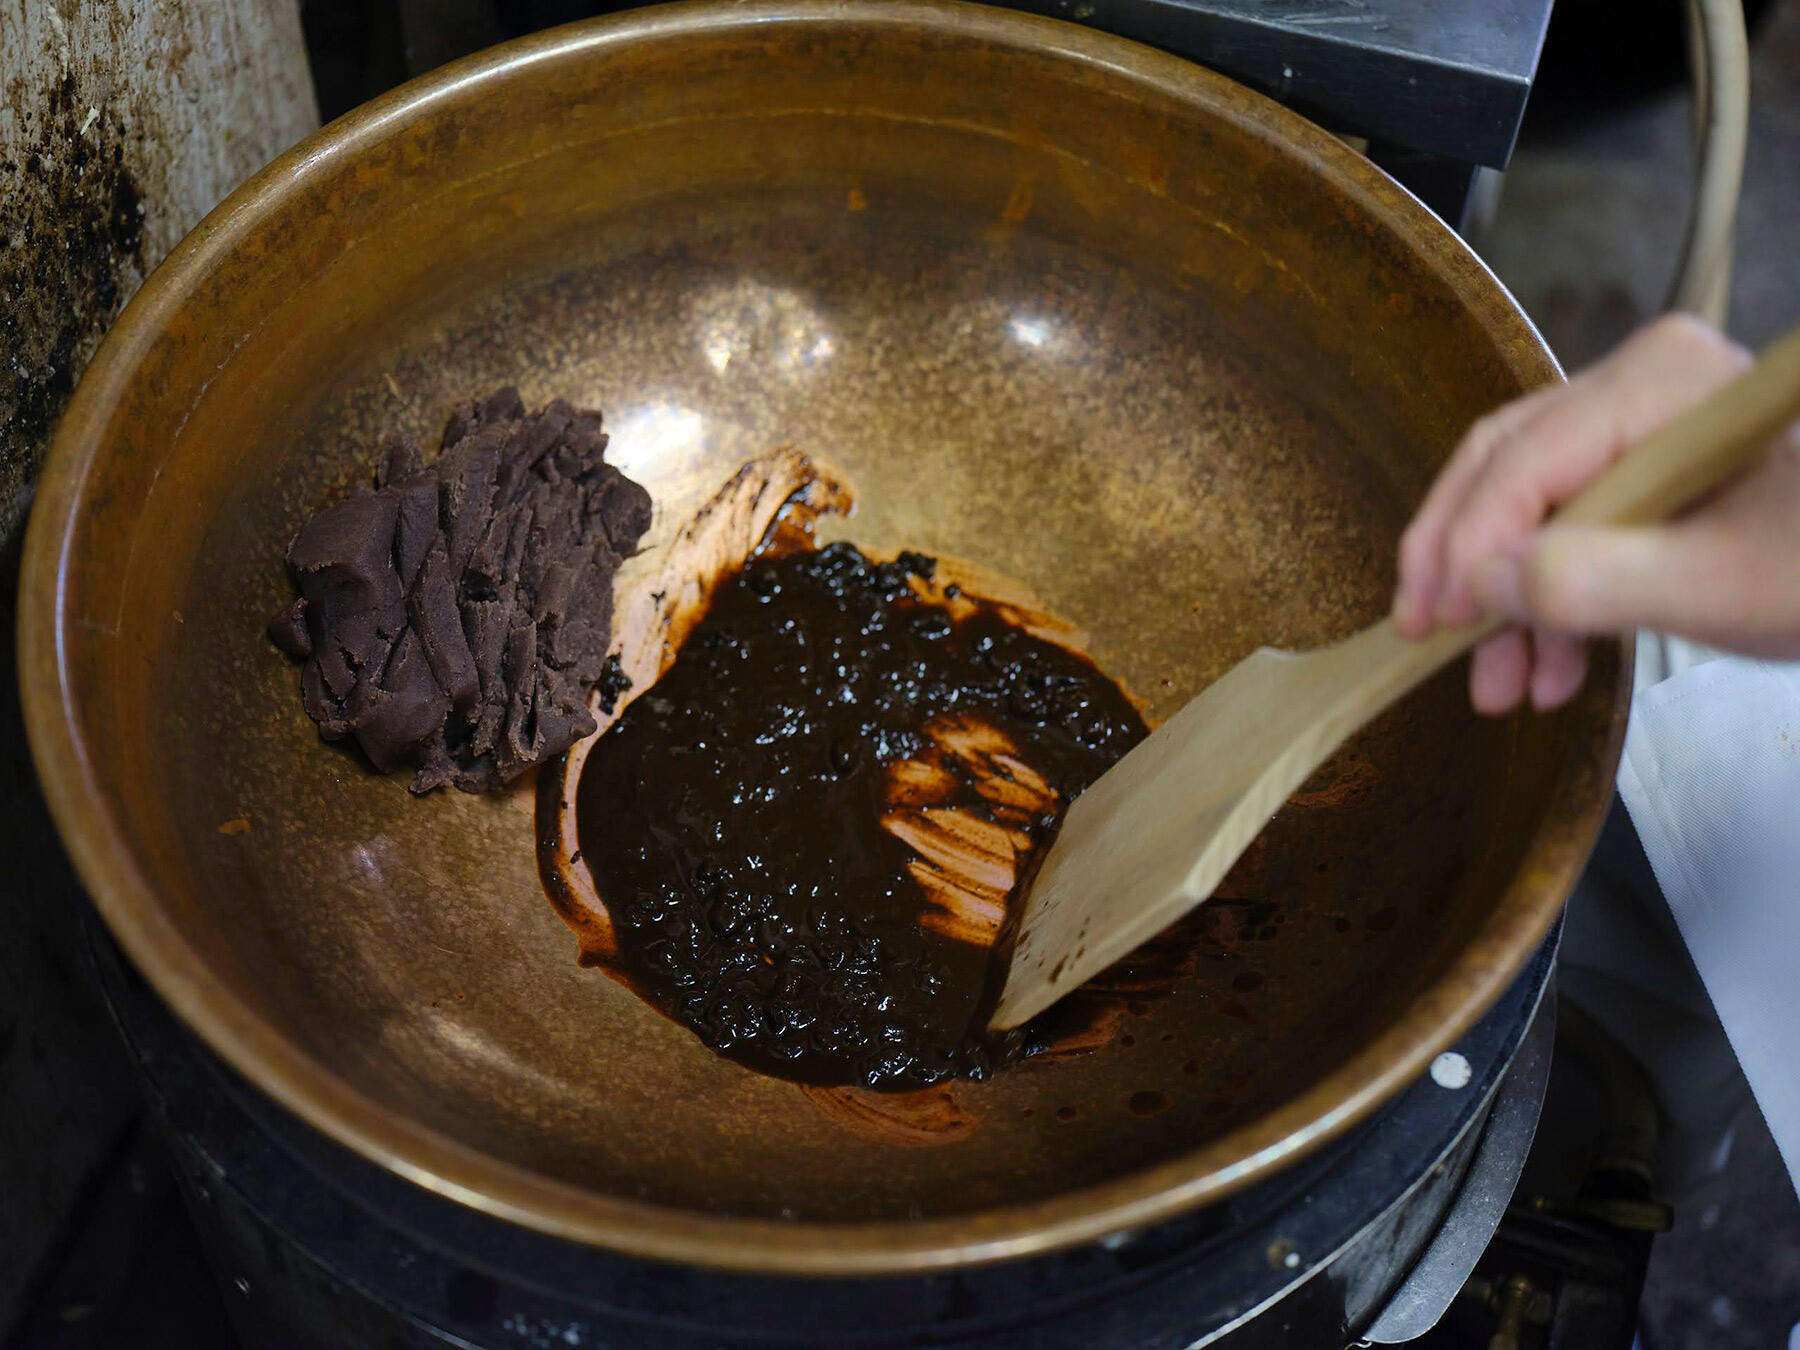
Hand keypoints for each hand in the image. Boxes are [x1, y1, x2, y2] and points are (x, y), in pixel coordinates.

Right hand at [1391, 314, 1799, 713]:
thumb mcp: (1719, 587)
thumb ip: (1596, 582)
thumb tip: (1481, 584)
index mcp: (1660, 382)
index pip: (1522, 465)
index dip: (1465, 549)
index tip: (1436, 627)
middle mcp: (1638, 380)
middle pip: (1502, 469)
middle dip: (1461, 567)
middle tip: (1423, 635)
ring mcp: (1638, 419)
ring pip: (1523, 503)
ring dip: (1504, 599)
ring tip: (1500, 685)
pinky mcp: (1644, 464)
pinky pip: (1565, 521)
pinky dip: (1548, 594)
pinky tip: (1549, 666)